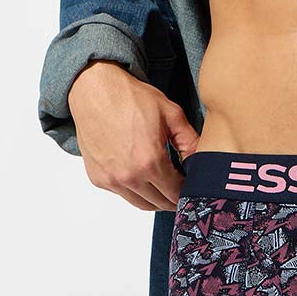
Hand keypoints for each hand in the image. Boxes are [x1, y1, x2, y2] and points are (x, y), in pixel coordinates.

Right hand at [67, 60, 199, 211]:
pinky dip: (135, 190)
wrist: (95, 91)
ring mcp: (111, 180)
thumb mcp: (171, 114)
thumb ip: (190, 141)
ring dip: (156, 199)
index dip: (188, 191)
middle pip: (160, 204)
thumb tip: (201, 161)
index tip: (192, 186)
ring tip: (165, 186)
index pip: (176, 192)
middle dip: (174, 198)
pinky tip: (142, 175)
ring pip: (141, 204)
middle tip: (181, 188)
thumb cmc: (130, 98)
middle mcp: (129, 176)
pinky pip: (122, 194)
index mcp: (150, 162)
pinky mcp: (98, 179)